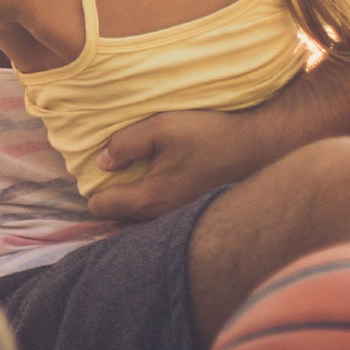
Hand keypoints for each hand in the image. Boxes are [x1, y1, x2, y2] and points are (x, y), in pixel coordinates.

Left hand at [85, 109, 264, 221]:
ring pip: (136, 220)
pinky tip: (157, 181)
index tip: (101, 167)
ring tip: (134, 174)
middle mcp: (159, 218)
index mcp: (148, 198)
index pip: (99, 207)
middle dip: (109, 195)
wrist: (256, 148)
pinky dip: (147, 204)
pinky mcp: (189, 216)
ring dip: (129, 201)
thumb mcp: (161, 128)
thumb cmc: (208, 136)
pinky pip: (155, 218)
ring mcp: (176, 221)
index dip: (93, 185)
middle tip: (116, 169)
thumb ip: (125, 144)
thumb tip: (102, 161)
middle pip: (115, 217)